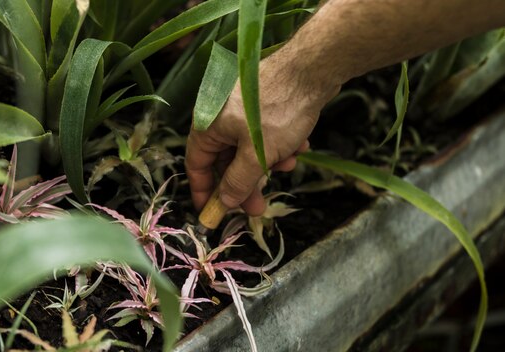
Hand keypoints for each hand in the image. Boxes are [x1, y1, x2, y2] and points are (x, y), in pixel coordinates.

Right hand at [185, 59, 339, 215]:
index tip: (211, 213)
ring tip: (288, 165)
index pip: (196, 165)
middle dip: (245, 183)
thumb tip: (225, 201)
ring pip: (248, 148)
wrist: (311, 68)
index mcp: (208, 125)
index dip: (203, 191)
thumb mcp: (256, 155)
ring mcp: (241, 108)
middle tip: (258, 206)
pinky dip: (278, 145)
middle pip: (225, 160)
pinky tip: (298, 146)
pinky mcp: (261, 103)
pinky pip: (263, 133)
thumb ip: (238, 182)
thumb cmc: (277, 110)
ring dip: (267, 162)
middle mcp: (219, 116)